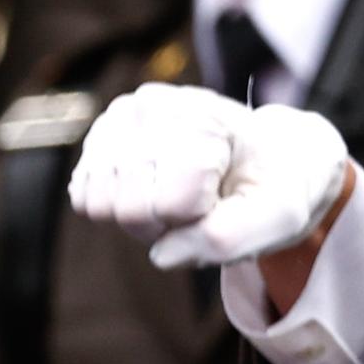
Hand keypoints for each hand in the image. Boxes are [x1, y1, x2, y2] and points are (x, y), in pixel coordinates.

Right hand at [65, 82, 351, 270]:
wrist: (264, 153)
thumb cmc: (272, 185)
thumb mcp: (280, 216)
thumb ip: (230, 239)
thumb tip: (160, 256)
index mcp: (201, 117)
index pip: (172, 205)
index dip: (199, 220)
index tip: (223, 200)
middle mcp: (149, 107)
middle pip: (131, 210)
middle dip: (166, 224)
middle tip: (199, 205)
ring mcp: (116, 120)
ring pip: (99, 206)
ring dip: (140, 217)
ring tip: (175, 195)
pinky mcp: (96, 137)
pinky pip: (83, 198)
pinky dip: (117, 206)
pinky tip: (151, 187)